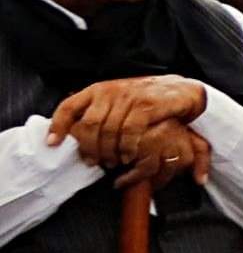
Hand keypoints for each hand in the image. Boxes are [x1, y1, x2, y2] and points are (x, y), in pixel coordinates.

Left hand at [45, 76, 213, 171]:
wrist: (180, 91)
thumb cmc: (145, 101)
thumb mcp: (117, 102)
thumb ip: (98, 112)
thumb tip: (73, 134)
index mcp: (97, 90)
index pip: (69, 106)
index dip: (57, 126)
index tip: (52, 144)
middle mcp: (110, 91)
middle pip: (88, 125)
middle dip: (88, 148)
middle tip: (92, 162)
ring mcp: (128, 98)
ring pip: (108, 131)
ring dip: (108, 152)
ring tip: (111, 163)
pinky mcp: (146, 106)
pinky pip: (129, 132)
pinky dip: (126, 147)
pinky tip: (127, 156)